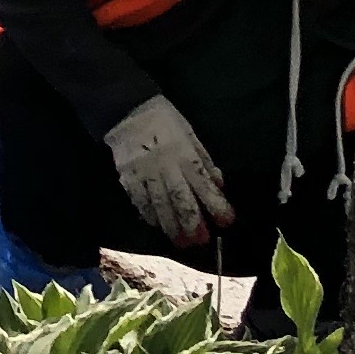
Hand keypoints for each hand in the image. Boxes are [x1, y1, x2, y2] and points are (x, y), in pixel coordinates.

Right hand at [103, 95, 232, 247]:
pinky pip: (139, 200)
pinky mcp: (128, 176)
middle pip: (181, 200)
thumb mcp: (190, 134)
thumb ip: (204, 161)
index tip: (226, 221)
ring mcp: (145, 173)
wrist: (128, 110)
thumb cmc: (165, 121)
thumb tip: (218, 185)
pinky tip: (157, 226)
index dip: (216, 204)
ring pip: (160, 205)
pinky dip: (149, 215)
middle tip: (201, 242)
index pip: (203, 184)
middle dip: (193, 223)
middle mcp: (166, 166)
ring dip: (171, 226)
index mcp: (184, 154)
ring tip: (180, 243)